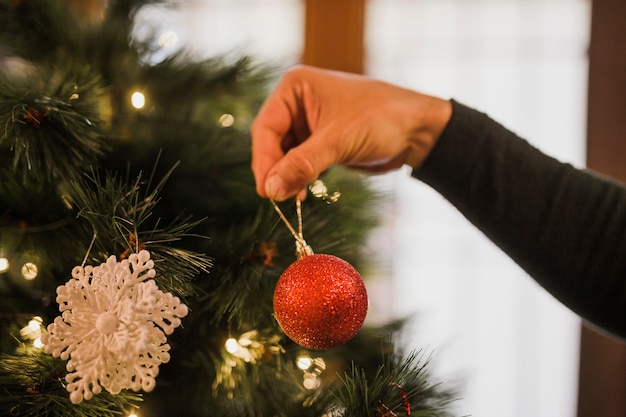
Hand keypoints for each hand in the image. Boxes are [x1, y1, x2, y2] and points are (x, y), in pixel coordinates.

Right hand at [251, 65, 452, 199]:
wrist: (418, 130)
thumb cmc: (382, 119)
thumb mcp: (339, 141)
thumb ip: (301, 165)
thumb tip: (270, 189)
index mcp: (296, 87)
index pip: (266, 126)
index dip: (263, 159)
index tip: (265, 189)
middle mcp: (298, 102)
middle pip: (272, 141)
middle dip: (275, 169)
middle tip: (275, 197)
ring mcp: (309, 122)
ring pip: (285, 154)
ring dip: (286, 176)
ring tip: (291, 198)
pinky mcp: (321, 141)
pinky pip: (300, 161)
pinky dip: (298, 177)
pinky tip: (300, 193)